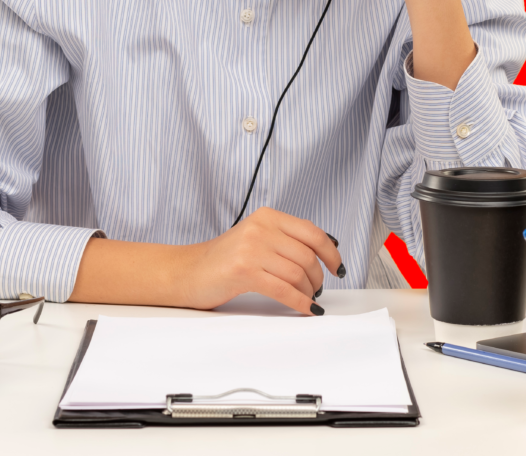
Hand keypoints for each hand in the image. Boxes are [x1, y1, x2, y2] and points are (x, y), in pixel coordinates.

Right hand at [176, 208, 341, 313]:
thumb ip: (284, 239)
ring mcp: (251, 248)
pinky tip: (306, 309)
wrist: (188, 271)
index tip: (338, 267)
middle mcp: (260, 227)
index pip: (311, 231)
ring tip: (307, 299)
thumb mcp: (256, 237)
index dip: (331, 251)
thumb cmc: (223, 259)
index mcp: (266, 216)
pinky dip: (300, 302)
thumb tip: (326, 247)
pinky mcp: (244, 270)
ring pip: (298, 273)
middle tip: (317, 289)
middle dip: (318, 277)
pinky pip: (283, 289)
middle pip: (307, 255)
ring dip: (309, 292)